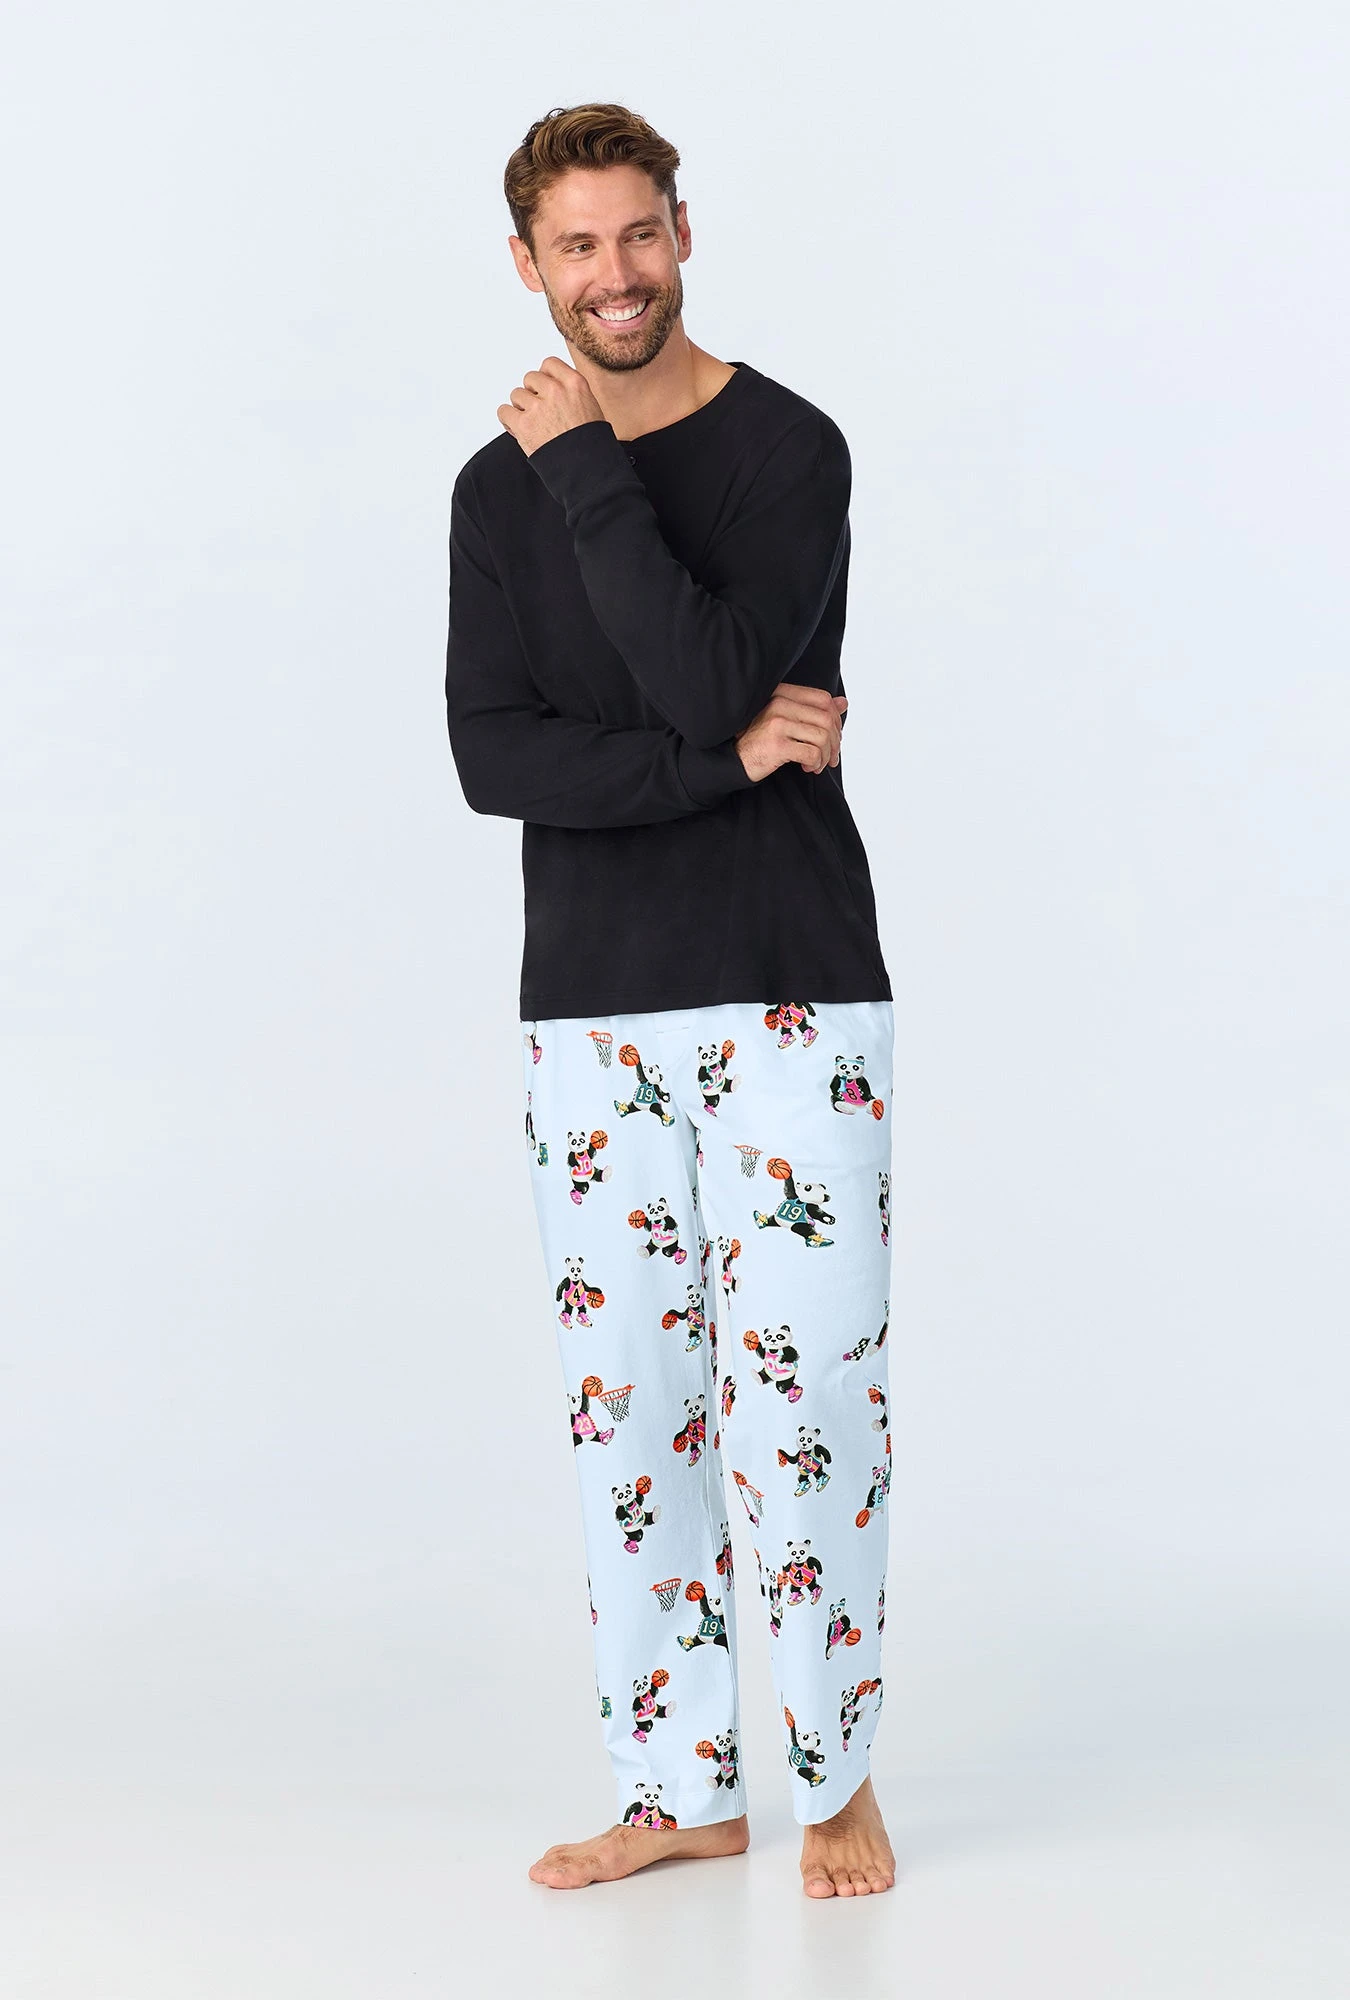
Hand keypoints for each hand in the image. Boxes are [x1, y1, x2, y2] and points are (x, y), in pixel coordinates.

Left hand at [498, 357, 605, 455]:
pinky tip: (518, 428)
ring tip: (533, 424)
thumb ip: (570, 392)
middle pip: (530, 378)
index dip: (545, 377)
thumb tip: (551, 386)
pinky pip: (504, 411)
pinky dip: (508, 420)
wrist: (586, 468)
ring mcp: (538, 407)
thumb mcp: (591, 406)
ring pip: (517, 394)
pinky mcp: (524, 424)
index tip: (545, 389)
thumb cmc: (590, 443)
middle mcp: (556, 391)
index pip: (549, 364)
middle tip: (540, 411)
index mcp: (575, 383)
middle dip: (533, 394)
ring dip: (521, 408)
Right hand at [733, 686, 847, 781]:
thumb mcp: (786, 718)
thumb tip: (843, 702)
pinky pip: (811, 753)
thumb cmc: (761, 739)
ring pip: (822, 737)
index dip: (836, 719)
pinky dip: (815, 764)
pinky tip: (807, 768)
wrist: (735, 759)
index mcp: (782, 694)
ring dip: (825, 755)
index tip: (834, 736)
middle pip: (826, 719)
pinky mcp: (777, 745)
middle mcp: (778, 704)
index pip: (823, 699)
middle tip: (831, 757)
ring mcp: (777, 724)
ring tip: (818, 764)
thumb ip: (813, 709)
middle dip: (835, 742)